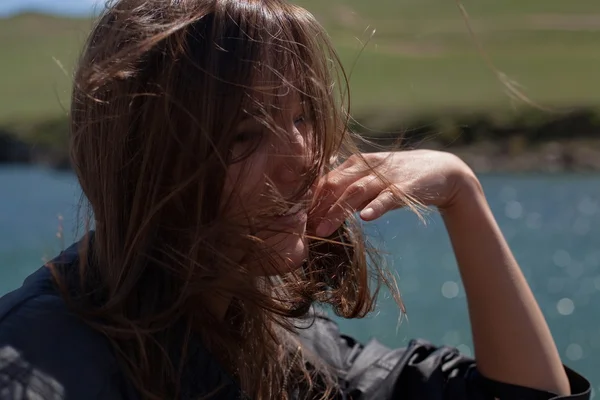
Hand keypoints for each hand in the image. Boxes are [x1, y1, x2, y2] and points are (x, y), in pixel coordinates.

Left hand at [311, 150, 477, 237]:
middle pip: (336, 185)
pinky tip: (365, 217)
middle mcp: (368, 167)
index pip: (326, 179)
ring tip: (323, 229)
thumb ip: (349, 189)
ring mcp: (387, 176)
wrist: (442, 170)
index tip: (296, 218)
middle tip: (302, 228)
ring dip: (338, 211)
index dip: (310, 198)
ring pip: (357, 191)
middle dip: (318, 207)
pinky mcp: (407, 187)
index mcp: (356, 164)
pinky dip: (377, 206)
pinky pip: (389, 197)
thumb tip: (320, 207)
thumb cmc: (400, 177)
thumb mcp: (371, 180)